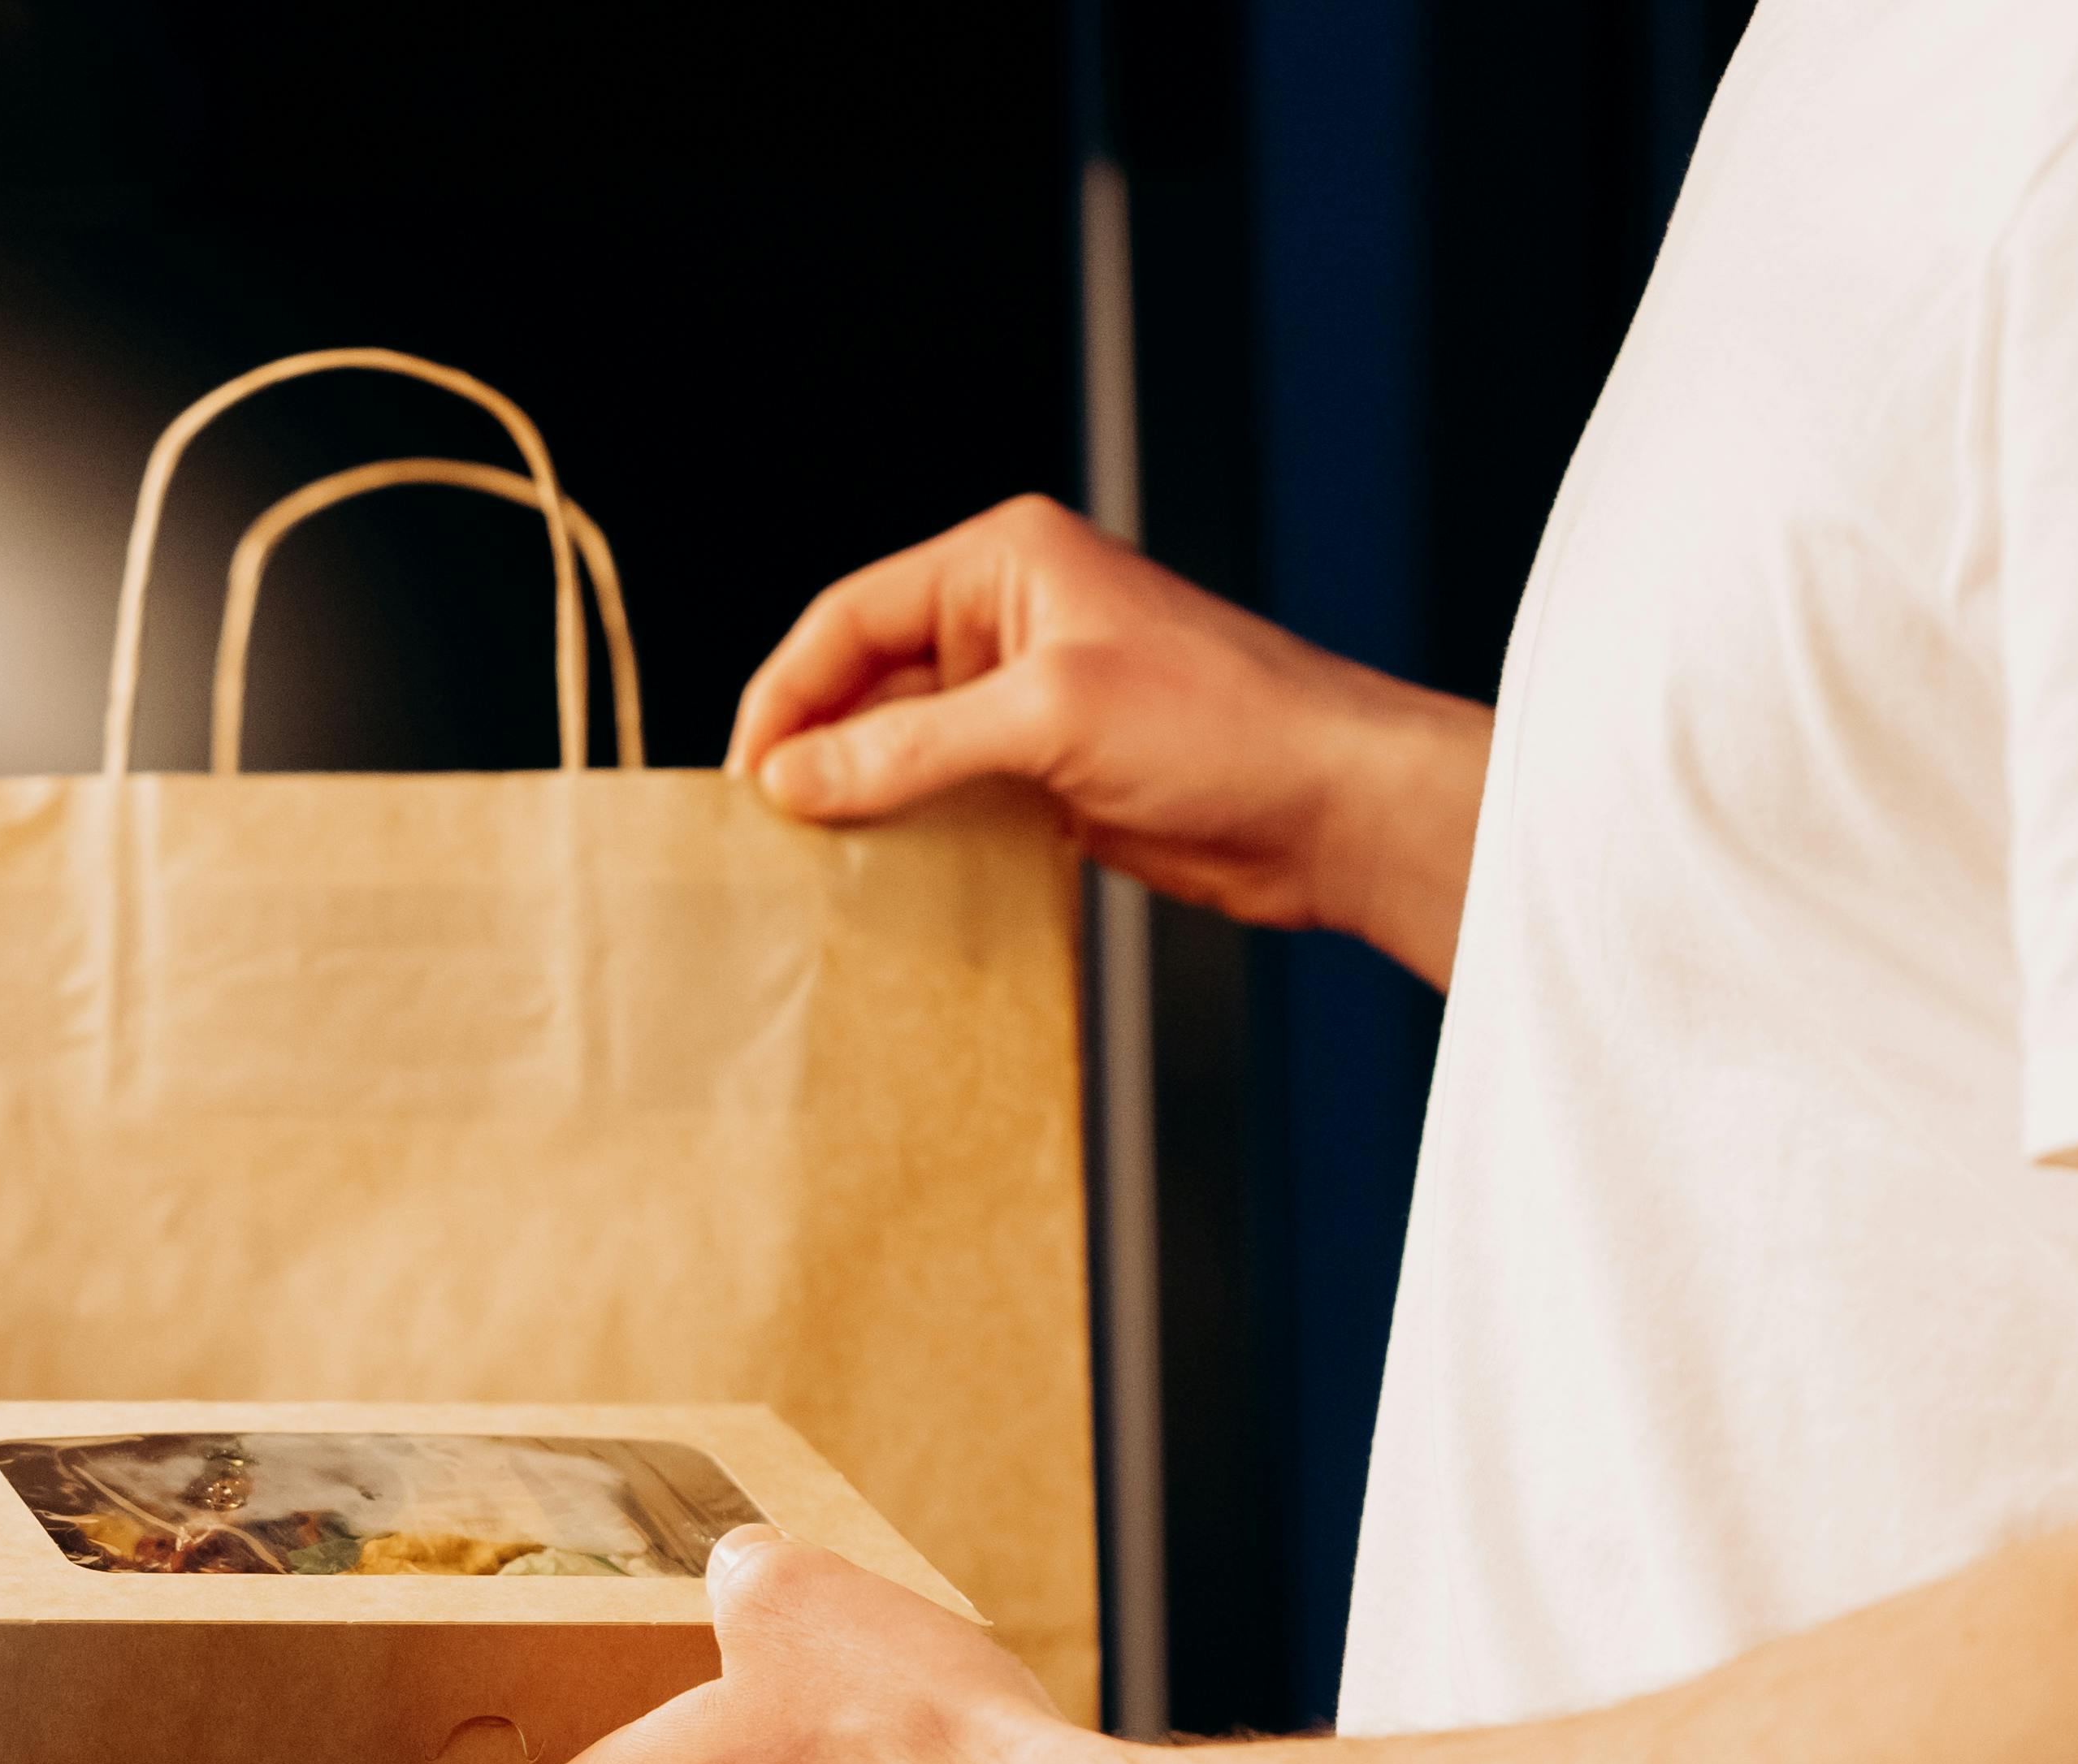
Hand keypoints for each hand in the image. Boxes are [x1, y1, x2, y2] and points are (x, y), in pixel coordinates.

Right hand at [729, 495, 1493, 987]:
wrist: (1332, 806)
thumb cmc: (1224, 723)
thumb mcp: (1049, 719)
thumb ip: (913, 747)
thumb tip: (797, 775)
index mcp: (1004, 564)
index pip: (851, 617)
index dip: (787, 693)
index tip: (745, 775)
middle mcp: (1011, 623)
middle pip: (870, 685)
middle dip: (818, 754)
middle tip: (766, 835)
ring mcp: (1033, 705)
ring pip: (908, 752)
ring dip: (865, 806)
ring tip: (812, 868)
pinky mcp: (1054, 779)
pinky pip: (956, 805)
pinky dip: (918, 841)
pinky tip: (885, 885)